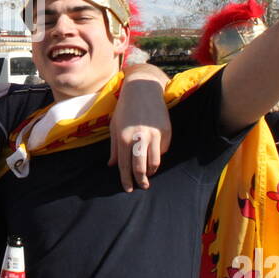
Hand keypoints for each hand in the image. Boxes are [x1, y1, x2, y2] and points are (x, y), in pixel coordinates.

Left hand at [109, 75, 170, 191]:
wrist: (143, 88)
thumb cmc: (125, 108)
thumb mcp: (115, 126)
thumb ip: (114, 148)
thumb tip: (112, 165)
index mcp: (124, 138)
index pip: (125, 166)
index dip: (126, 180)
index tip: (128, 189)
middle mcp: (139, 138)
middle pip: (141, 168)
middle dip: (141, 181)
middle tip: (142, 186)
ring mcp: (154, 135)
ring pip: (155, 162)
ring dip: (151, 171)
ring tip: (148, 174)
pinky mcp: (166, 131)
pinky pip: (163, 150)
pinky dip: (158, 154)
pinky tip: (154, 152)